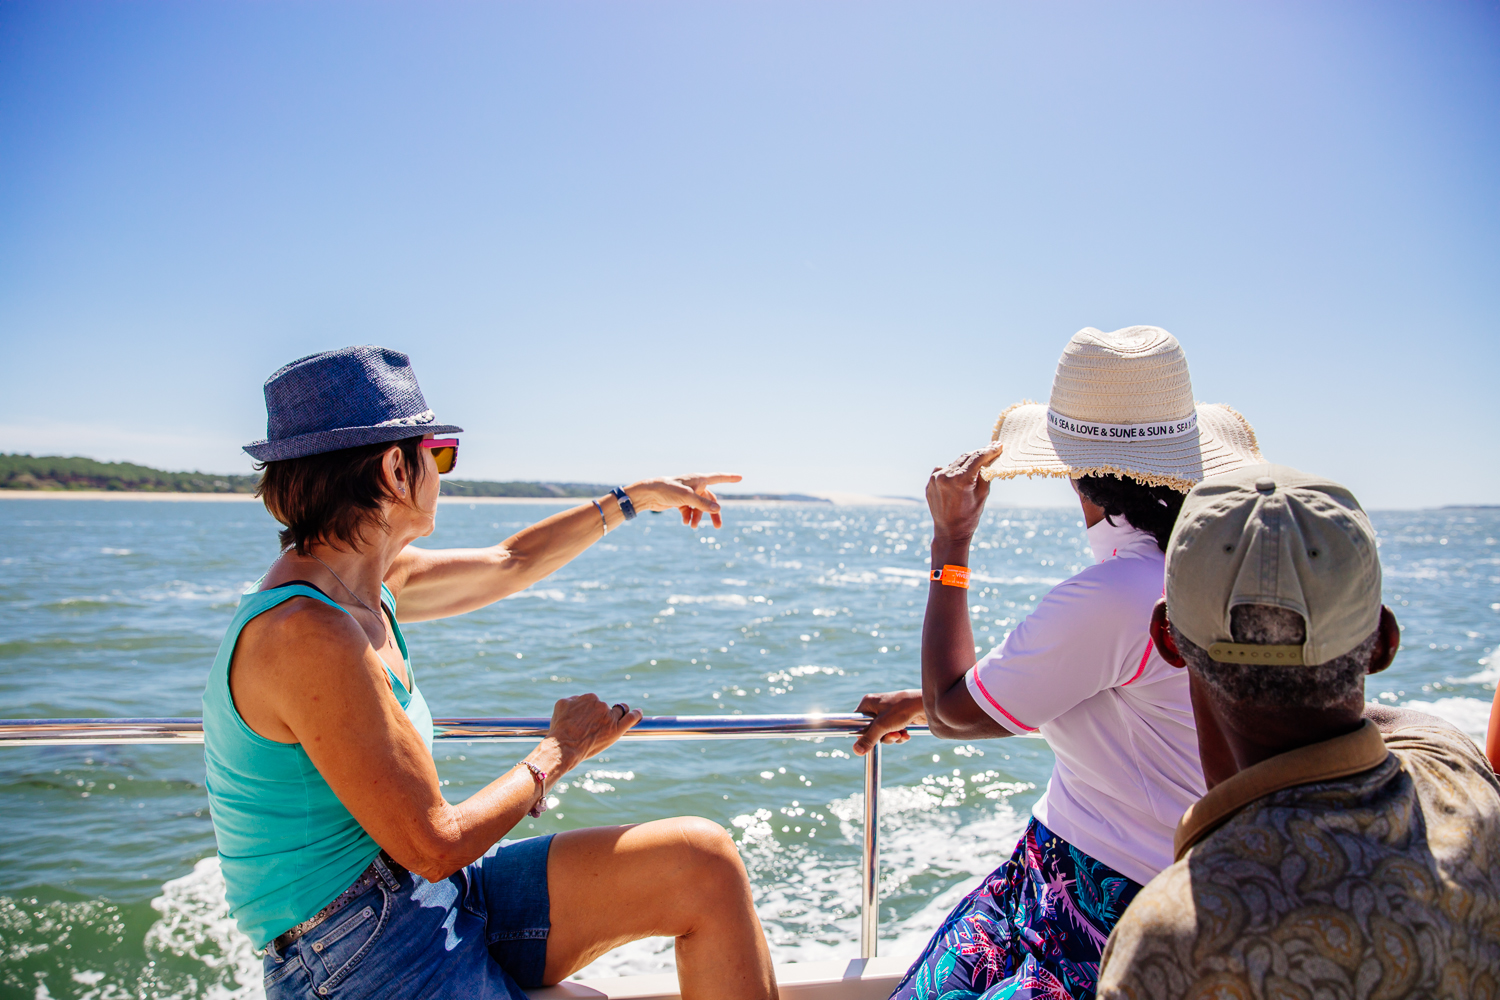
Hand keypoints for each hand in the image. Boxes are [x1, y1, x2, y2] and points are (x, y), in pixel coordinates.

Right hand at [541, 694, 641, 773]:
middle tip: (592, 729)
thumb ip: (573, 700)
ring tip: (611, 725)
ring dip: (617, 715)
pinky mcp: (616, 729)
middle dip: (601, 716)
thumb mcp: (560, 707)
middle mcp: (600, 704)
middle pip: (605, 707)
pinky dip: (637, 714)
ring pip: (619, 711)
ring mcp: (609, 716)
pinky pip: (631, 718)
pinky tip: (639, 712)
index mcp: (589, 698)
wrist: (563, 747)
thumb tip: (579, 700)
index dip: (590, 712)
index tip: (586, 721)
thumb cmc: (560, 729)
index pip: (594, 702)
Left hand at [625, 473, 742, 528]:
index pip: (718, 477)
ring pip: (699, 507)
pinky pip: (689, 510)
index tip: (741, 477)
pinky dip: (688, 517)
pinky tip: (684, 522)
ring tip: (692, 526)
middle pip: (710, 500)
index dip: (729, 478)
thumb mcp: (687, 497)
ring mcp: (687, 494)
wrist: (649, 493)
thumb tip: (718, 509)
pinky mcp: (680, 501)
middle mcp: (695, 486)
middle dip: (713, 514)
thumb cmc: (668, 489)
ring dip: (697, 517)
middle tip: (718, 527)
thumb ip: (703, 504)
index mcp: (699, 479)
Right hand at [852, 689, 926, 755]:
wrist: (924, 705)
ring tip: (901, 734)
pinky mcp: (898, 718)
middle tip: (892, 735)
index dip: (863, 733)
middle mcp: (876, 707)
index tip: (869, 741)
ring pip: (883, 733)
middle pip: (872, 730)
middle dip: (883, 737)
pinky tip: (906, 734)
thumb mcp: (882, 726)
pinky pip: (893, 732)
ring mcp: (887, 713)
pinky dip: (899, 735)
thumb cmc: (902, 709)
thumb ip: (869, 739)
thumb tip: (856, 751)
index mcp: (868, 704)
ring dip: (892, 737)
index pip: (857, 722)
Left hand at [926, 447, 1001, 543]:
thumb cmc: (969, 516)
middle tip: (991, 449)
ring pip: (955, 463)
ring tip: (977, 464)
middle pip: (966, 458)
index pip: (977, 458)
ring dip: (966, 462)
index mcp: (960, 480)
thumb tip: (988, 460)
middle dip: (979, 454)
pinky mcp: (930, 483)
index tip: (998, 445)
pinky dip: (954, 470)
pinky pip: (944, 470)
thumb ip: (985, 475)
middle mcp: (945, 476)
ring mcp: (935, 479)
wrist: (950, 532)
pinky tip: (960, 476)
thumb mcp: (983, 495)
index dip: (989, 451)